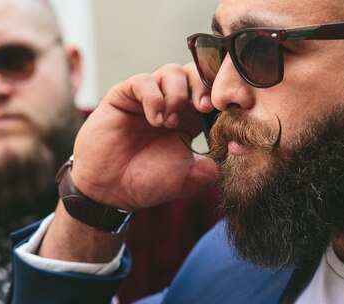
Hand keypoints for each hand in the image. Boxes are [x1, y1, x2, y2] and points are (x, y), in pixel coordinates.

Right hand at [71, 63, 218, 209]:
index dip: (221, 98)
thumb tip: (233, 155)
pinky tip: (156, 119)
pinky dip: (153, 97)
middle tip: (203, 108)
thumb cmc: (147, 183)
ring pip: (172, 72)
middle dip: (204, 86)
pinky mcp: (124, 96)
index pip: (211, 95)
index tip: (227, 113)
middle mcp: (171, 104)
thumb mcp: (188, 179)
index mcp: (190, 120)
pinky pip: (143, 81)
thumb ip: (212, 167)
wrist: (110, 191)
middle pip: (195, 74)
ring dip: (177, 94)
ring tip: (170, 123)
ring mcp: (148, 98)